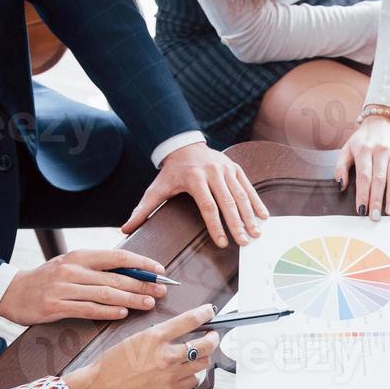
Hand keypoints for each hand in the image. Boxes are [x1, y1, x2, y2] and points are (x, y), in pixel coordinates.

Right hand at [0, 249, 168, 324]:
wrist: (12, 291)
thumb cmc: (49, 279)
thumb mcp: (72, 266)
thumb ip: (98, 269)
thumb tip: (134, 272)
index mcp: (80, 256)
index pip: (118, 256)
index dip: (142, 263)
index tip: (160, 270)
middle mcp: (73, 269)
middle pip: (115, 277)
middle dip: (142, 284)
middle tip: (162, 291)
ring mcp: (63, 288)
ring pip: (104, 293)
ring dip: (130, 299)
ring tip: (148, 303)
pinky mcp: (55, 306)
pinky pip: (87, 309)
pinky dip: (107, 311)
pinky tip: (122, 313)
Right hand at [64, 304, 218, 388]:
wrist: (101, 388)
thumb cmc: (112, 363)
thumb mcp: (134, 338)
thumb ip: (159, 335)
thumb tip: (179, 331)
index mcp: (155, 337)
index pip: (190, 320)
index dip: (205, 313)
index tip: (209, 311)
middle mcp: (166, 355)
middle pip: (206, 345)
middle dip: (213, 338)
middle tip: (212, 336)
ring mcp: (171, 375)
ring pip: (203, 364)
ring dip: (203, 357)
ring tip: (198, 355)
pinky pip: (193, 381)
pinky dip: (192, 375)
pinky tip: (185, 372)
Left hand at [121, 142, 268, 247]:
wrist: (184, 145)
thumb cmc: (171, 172)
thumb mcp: (156, 189)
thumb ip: (143, 210)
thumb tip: (126, 228)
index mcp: (194, 179)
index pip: (208, 206)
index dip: (216, 226)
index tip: (222, 243)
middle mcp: (213, 172)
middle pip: (228, 202)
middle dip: (237, 224)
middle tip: (244, 242)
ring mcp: (226, 169)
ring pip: (241, 195)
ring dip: (250, 215)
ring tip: (256, 233)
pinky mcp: (235, 168)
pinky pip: (248, 187)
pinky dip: (256, 202)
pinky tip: (263, 216)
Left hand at [335, 115, 389, 220]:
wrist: (383, 117)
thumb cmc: (365, 137)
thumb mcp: (348, 147)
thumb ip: (340, 166)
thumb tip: (341, 185)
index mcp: (364, 149)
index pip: (363, 175)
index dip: (362, 193)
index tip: (361, 209)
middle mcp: (381, 150)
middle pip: (379, 178)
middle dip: (377, 198)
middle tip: (375, 216)